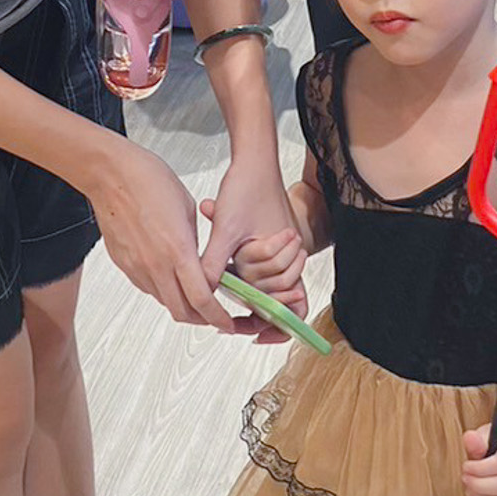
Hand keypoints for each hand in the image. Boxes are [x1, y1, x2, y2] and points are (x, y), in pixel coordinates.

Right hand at [87, 138, 238, 330]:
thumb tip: (199, 263)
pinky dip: (165, 291)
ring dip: (183, 305)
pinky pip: (148, 287)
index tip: (229, 323)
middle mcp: (155, 266)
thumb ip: (195, 243)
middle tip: (217, 317)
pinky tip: (172, 277)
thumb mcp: (188, 208)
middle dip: (203, 319)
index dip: (219, 318)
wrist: (110, 174)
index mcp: (177, 251)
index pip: (202, 300)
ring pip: (164, 302)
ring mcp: (136, 267)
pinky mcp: (124, 264)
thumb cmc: (150, 181)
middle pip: (182, 312)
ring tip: (196, 297)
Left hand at [198, 156, 308, 341]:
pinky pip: (258, 269)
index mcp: (287, 260)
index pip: (296, 309)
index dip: (280, 328)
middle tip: (229, 311)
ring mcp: (280, 253)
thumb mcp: (226, 228)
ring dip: (246, 288)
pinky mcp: (269, 244)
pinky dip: (243, 273)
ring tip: (225, 281)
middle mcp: (288, 260)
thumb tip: (200, 292)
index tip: (256, 335)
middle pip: (276, 302)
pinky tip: (224, 267)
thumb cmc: (247, 189)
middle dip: (254, 307)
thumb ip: (213, 262)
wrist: (254, 159)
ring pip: (265, 287)